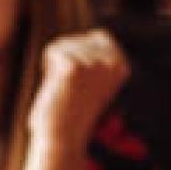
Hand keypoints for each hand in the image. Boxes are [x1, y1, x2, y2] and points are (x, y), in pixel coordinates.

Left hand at [27, 29, 129, 147]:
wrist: (63, 136)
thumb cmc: (72, 111)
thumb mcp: (93, 80)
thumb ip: (96, 58)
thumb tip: (100, 33)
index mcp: (122, 66)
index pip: (98, 36)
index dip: (79, 53)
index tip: (78, 78)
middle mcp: (114, 62)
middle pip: (78, 38)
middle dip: (65, 58)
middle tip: (68, 86)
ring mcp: (96, 63)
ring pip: (63, 44)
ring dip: (55, 66)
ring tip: (64, 88)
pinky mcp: (75, 67)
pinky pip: (52, 50)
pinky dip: (47, 66)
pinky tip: (56, 85)